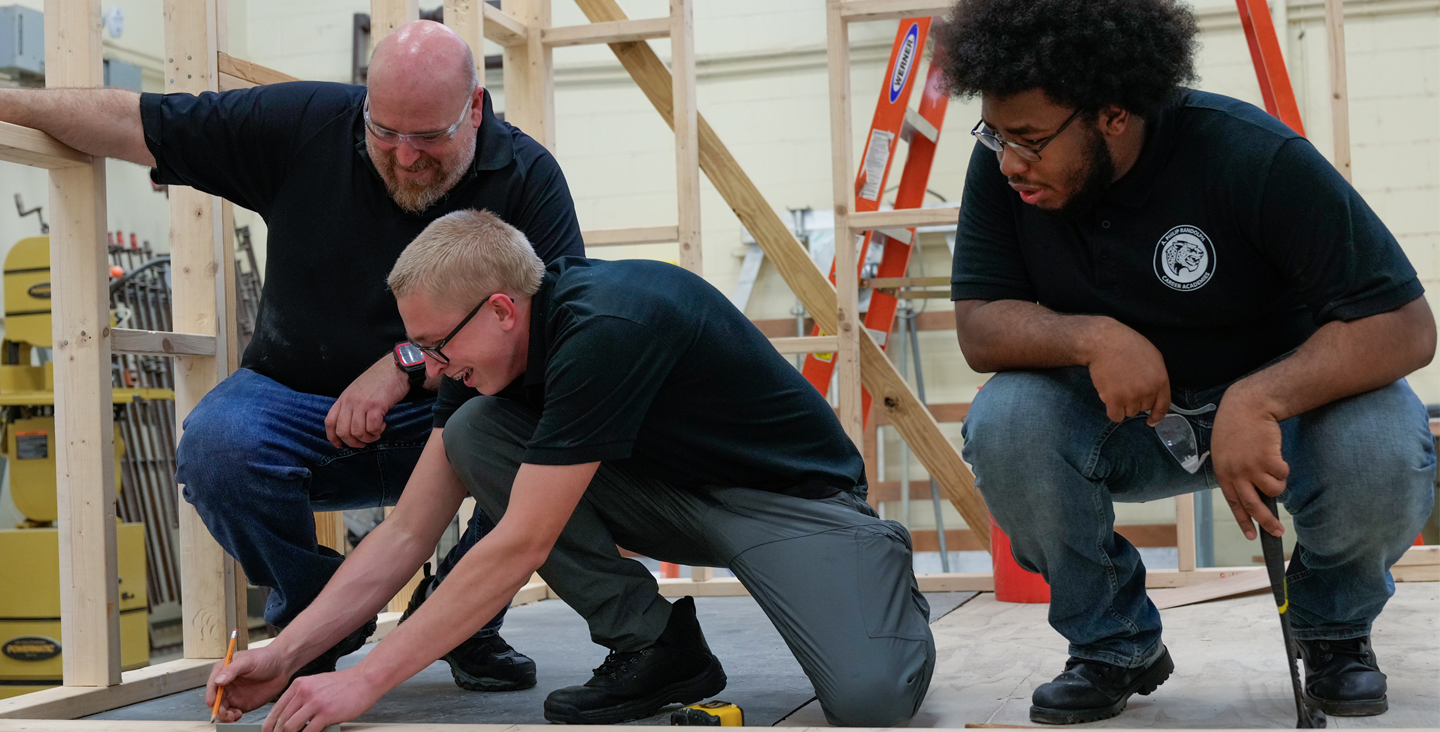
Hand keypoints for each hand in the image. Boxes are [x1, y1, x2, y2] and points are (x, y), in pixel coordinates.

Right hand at [205, 647, 290, 722]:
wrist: (282, 665)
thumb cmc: (265, 658)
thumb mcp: (248, 661)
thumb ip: (232, 670)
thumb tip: (218, 680)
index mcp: (224, 670)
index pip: (212, 684)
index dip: (211, 694)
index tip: (212, 702)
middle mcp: (226, 684)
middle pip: (215, 699)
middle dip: (217, 708)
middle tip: (224, 712)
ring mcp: (233, 695)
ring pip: (222, 709)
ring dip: (223, 715)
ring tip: (232, 715)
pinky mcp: (242, 704)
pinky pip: (232, 713)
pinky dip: (232, 717)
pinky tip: (238, 715)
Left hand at [263, 667, 381, 731]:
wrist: (365, 680)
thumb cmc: (344, 684)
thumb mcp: (317, 684)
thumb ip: (302, 697)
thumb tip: (290, 716)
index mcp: (299, 685)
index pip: (276, 710)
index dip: (269, 726)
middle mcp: (304, 692)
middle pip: (281, 720)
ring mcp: (315, 703)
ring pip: (290, 727)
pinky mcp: (326, 713)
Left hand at [324, 354, 410, 447]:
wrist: (395, 367)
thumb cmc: (380, 379)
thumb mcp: (358, 390)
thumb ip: (351, 405)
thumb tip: (351, 424)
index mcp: (343, 398)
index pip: (330, 422)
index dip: (333, 437)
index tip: (340, 445)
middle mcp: (349, 401)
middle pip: (342, 431)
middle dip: (353, 442)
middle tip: (364, 442)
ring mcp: (362, 403)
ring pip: (357, 432)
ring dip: (368, 438)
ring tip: (376, 432)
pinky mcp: (376, 405)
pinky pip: (372, 428)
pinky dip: (378, 431)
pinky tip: (383, 425)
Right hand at [1083, 319, 1171, 424]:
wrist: (1104, 342)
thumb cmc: (1128, 345)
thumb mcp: (1153, 357)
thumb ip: (1156, 376)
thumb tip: (1154, 393)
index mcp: (1160, 380)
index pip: (1163, 405)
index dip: (1157, 416)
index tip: (1151, 421)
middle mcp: (1148, 390)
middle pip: (1143, 408)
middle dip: (1136, 401)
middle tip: (1125, 387)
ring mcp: (1131, 396)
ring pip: (1130, 413)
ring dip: (1123, 405)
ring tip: (1116, 388)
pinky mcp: (1114, 400)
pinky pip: (1116, 416)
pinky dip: (1113, 412)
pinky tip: (1109, 400)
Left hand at [1211, 386, 1288, 539]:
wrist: (1246, 407)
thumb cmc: (1236, 429)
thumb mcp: (1227, 453)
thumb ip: (1236, 474)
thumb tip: (1255, 496)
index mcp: (1224, 473)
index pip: (1234, 503)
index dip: (1244, 521)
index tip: (1251, 536)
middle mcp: (1236, 473)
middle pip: (1254, 506)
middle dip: (1267, 522)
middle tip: (1278, 532)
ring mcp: (1252, 467)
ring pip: (1274, 489)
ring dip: (1278, 482)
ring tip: (1272, 465)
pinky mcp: (1268, 459)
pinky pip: (1283, 474)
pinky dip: (1284, 467)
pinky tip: (1275, 453)